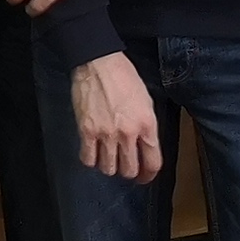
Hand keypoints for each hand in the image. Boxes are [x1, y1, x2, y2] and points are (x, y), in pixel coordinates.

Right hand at [71, 53, 162, 181]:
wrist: (99, 63)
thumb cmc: (124, 77)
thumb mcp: (146, 101)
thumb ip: (146, 125)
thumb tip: (144, 144)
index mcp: (147, 124)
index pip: (152, 162)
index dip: (149, 175)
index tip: (145, 177)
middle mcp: (128, 133)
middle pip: (130, 170)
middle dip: (129, 172)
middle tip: (126, 169)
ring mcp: (106, 134)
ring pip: (109, 169)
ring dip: (110, 167)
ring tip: (109, 159)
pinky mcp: (87, 131)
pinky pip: (88, 159)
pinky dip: (91, 160)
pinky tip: (93, 153)